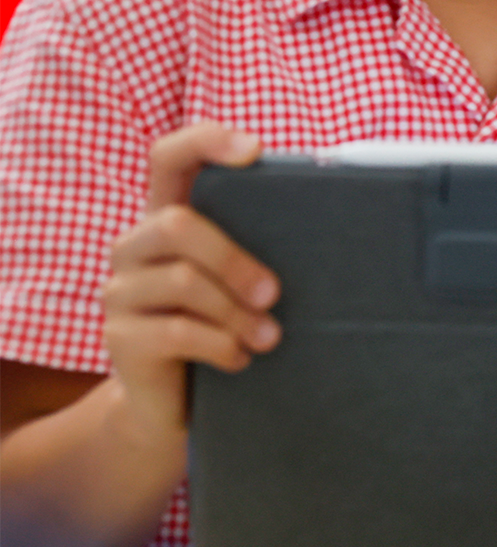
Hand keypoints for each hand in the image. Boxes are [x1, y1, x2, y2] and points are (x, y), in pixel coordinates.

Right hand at [100, 126, 275, 439]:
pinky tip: (240, 358)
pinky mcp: (118, 337)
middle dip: (236, 259)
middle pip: (177, 224)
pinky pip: (178, 333)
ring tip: (268, 338)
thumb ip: (262, 248)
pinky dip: (223, 346)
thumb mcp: (243, 283)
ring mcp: (119, 292)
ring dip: (237, 313)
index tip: (254, 148)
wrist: (179, 405)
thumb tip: (327, 224)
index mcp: (167, 221)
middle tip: (274, 295)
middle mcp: (133, 248)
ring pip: (183, 281)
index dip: (204, 141)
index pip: (169, 158)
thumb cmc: (226, 328)